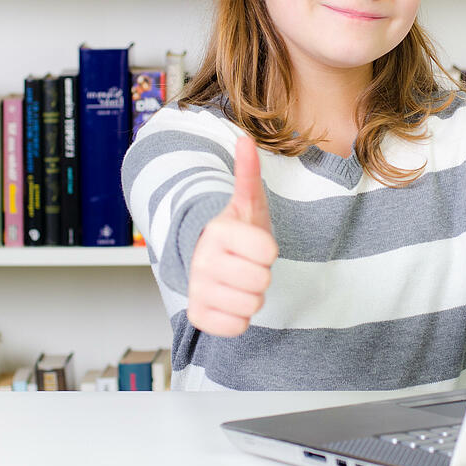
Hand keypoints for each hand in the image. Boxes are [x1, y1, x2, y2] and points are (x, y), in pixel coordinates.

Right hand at [187, 136, 277, 336]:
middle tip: (246, 263)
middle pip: (262, 280)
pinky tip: (229, 299)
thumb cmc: (236, 231)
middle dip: (261, 273)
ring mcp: (197, 289)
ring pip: (252, 305)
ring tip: (238, 279)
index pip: (268, 252)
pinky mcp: (197, 316)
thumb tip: (245, 139)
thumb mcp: (248, 202)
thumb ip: (248, 172)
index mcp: (217, 231)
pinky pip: (237, 326)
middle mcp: (202, 260)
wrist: (211, 260)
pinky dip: (239, 317)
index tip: (253, 243)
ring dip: (251, 295)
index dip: (268, 249)